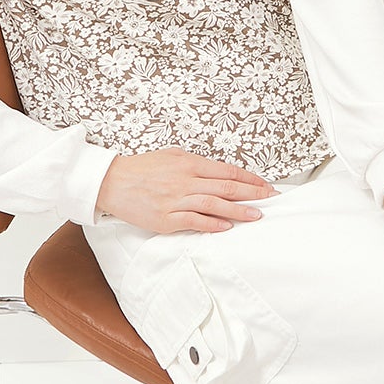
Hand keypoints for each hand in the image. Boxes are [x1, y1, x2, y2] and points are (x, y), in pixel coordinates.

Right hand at [97, 147, 279, 232]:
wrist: (111, 182)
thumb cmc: (141, 168)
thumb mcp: (171, 156)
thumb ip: (196, 164)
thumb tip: (220, 173)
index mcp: (189, 163)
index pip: (228, 171)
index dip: (250, 178)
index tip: (266, 185)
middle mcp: (185, 180)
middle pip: (227, 187)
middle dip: (254, 193)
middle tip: (272, 199)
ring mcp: (176, 201)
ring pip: (215, 205)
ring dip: (239, 211)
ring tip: (257, 215)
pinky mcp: (165, 219)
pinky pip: (194, 222)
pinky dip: (213, 224)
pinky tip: (227, 227)